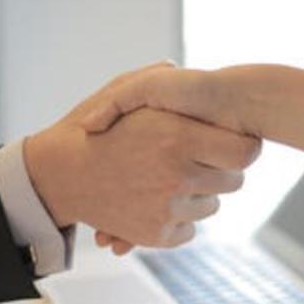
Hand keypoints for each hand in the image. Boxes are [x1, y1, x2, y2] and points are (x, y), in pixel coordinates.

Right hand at [24, 69, 261, 250]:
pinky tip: (157, 202)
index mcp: (177, 138)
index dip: (241, 146)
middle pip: (233, 182)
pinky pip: (189, 229)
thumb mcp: (122, 91)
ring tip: (168, 179)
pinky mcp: (156, 235)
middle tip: (198, 160)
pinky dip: (178, 219)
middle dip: (219, 170)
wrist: (58, 175)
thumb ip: (156, 78)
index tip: (230, 143)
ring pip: (211, 206)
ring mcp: (167, 209)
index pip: (245, 152)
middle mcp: (177, 176)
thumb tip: (178, 68)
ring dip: (198, 195)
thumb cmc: (91, 129)